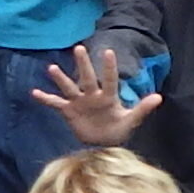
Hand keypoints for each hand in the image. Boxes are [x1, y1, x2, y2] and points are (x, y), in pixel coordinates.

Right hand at [32, 42, 155, 150]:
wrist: (102, 143)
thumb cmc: (118, 129)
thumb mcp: (131, 120)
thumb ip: (142, 108)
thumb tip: (159, 97)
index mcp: (108, 97)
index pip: (109, 79)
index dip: (108, 67)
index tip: (107, 51)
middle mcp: (92, 95)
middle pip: (87, 78)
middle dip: (83, 65)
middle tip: (79, 48)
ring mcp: (79, 102)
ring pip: (69, 88)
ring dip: (61, 79)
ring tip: (52, 68)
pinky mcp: (68, 111)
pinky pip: (55, 103)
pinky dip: (45, 99)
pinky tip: (34, 93)